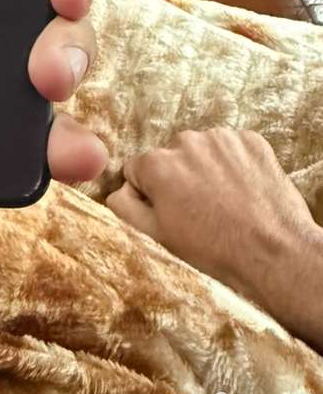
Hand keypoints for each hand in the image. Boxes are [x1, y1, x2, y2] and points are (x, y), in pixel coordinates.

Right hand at [107, 129, 322, 348]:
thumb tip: (118, 189)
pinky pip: (231, 148)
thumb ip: (123, 206)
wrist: (274, 255)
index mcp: (157, 164)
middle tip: (198, 211)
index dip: (150, 194)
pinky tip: (242, 192)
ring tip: (223, 203)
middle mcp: (186, 141)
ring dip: (206, 170)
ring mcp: (222, 139)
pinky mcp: (252, 141)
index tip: (170, 213)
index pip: (138, 170)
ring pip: (201, 151)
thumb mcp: (154, 237)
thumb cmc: (213, 251)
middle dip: (179, 178)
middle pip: (170, 157)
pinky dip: (234, 165)